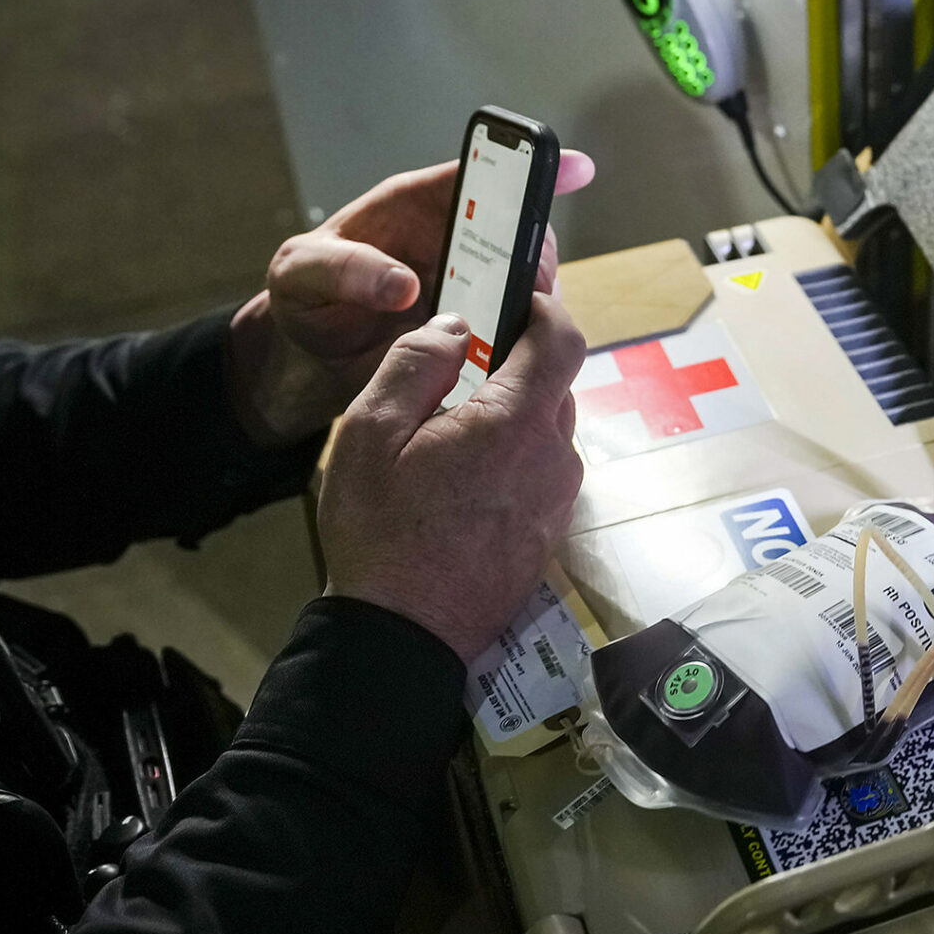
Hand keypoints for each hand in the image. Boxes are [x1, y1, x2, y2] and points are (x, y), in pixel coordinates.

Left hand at [226, 153, 595, 446]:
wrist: (309, 357)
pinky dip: (525, 341)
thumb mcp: (303, 274)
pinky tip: (509, 356)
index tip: (575, 167)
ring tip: (507, 330)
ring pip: (530, 281)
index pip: (479, 175)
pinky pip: (520, 327)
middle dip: (536, 254)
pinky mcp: (479, 327)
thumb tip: (402, 284)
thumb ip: (345, 270)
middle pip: (521, 231)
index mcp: (416, 207)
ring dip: (534, 304)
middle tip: (527, 288)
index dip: (528, 168)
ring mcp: (472, 284)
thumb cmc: (305, 298)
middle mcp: (454, 241)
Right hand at [317, 295, 587, 658]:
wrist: (402, 634)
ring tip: (452, 430)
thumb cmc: (380, 534)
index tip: (521, 298)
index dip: (547, 307)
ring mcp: (557, 501)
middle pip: (555, 385)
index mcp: (514, 423)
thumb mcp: (370, 431)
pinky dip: (514, 458)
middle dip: (518, 364)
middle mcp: (553, 459)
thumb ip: (417, 363)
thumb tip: (456, 328)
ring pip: (549, 430)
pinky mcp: (548, 534)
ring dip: (513, 415)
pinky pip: (542, 473)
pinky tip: (463, 479)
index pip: (563, 339)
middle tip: (464, 366)